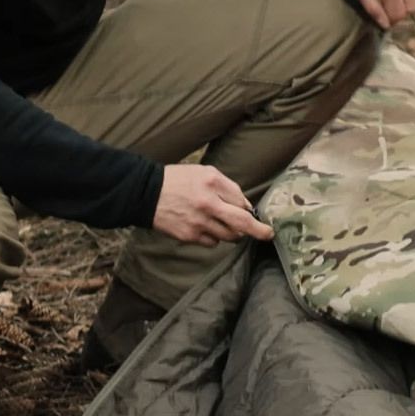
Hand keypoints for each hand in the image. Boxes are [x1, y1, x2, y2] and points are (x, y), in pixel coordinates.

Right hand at [153, 164, 273, 246]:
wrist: (146, 193)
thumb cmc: (178, 180)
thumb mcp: (205, 173)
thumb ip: (228, 187)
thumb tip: (245, 206)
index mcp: (213, 184)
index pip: (242, 202)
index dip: (250, 210)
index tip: (256, 216)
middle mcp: (208, 205)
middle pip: (242, 224)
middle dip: (259, 231)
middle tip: (268, 235)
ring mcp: (198, 223)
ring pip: (229, 236)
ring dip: (233, 233)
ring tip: (226, 225)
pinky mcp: (189, 236)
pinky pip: (212, 242)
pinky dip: (215, 237)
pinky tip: (208, 228)